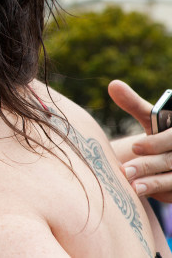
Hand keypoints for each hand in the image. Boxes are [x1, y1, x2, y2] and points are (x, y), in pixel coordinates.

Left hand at [109, 79, 171, 201]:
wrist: (167, 154)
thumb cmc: (159, 133)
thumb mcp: (149, 118)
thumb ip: (133, 103)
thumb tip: (113, 85)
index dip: (157, 143)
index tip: (135, 147)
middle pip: (171, 160)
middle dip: (148, 166)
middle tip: (124, 171)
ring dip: (153, 183)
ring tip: (131, 186)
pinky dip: (158, 192)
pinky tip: (139, 193)